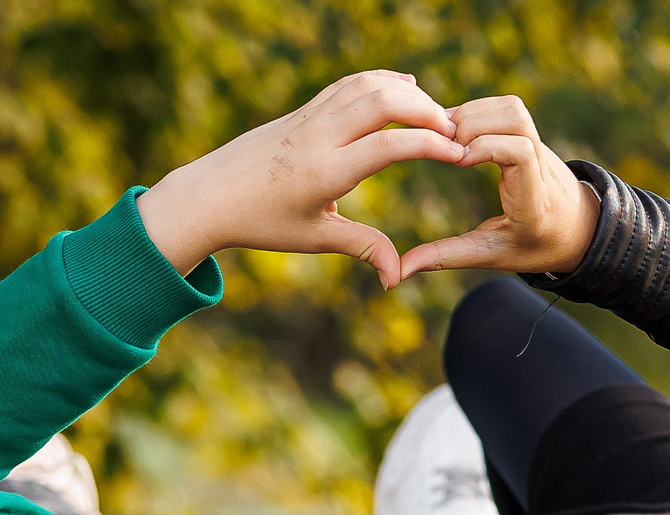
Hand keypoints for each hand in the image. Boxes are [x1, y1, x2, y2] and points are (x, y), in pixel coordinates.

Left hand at [137, 71, 466, 288]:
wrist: (208, 195)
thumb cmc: (260, 223)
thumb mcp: (315, 239)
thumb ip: (362, 248)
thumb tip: (398, 278)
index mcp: (326, 171)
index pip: (392, 146)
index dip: (433, 145)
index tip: (460, 154)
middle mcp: (319, 136)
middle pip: (385, 102)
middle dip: (428, 111)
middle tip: (455, 130)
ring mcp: (310, 117)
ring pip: (368, 85)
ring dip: (408, 93)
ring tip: (436, 113)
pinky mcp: (303, 109)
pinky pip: (349, 83)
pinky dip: (382, 81)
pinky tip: (404, 89)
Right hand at [398, 96, 599, 278]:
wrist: (575, 230)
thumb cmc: (534, 246)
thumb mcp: (491, 256)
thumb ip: (447, 256)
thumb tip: (401, 270)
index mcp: (535, 199)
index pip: (521, 152)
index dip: (487, 147)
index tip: (458, 161)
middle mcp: (543, 165)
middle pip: (516, 119)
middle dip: (474, 123)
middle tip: (443, 145)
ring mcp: (541, 145)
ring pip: (512, 108)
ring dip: (474, 113)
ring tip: (445, 135)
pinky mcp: (531, 134)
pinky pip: (507, 108)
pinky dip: (478, 110)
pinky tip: (455, 131)